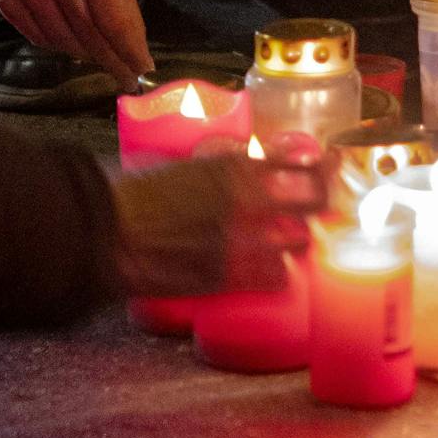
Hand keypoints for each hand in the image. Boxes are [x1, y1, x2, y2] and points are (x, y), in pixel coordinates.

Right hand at [0, 0, 151, 85]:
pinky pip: (37, 37)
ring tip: (99, 57)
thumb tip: (137, 51)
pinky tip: (71, 42)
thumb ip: (125, 7)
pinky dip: (58, 46)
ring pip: (60, 40)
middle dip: (110, 60)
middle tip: (126, 79)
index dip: (127, 50)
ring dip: (84, 55)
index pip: (111, 18)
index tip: (142, 72)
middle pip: (87, 33)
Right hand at [108, 147, 329, 299]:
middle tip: (316, 204)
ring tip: (288, 238)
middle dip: (318, 202)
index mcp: (234, 167)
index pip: (303, 163)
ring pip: (298, 241)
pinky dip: (278, 274)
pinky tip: (274, 272)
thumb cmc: (140, 196)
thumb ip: (232, 164)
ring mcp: (239, 241)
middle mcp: (245, 201)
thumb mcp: (191, 164)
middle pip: (312, 201)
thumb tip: (262, 160)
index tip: (330, 164)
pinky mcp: (227, 277)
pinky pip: (275, 277)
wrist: (106, 234)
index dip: (325, 166)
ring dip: (296, 238)